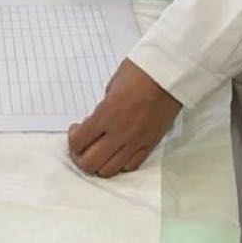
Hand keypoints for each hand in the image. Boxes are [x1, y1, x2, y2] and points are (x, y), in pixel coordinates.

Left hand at [68, 59, 181, 177]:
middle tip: (83, 144)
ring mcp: (135, 142)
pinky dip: (120, 163)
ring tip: (100, 149)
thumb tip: (98, 122)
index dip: (72, 139)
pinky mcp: (150, 144)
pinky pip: (130, 166)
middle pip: (89, 163)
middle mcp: (119, 133)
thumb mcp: (112, 86)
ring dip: (99, 162)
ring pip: (109, 170)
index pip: (78, 142)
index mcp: (106, 114)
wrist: (169, 74)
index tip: (76, 129)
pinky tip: (118, 150)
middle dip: (80, 156)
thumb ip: (103, 108)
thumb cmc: (140, 72)